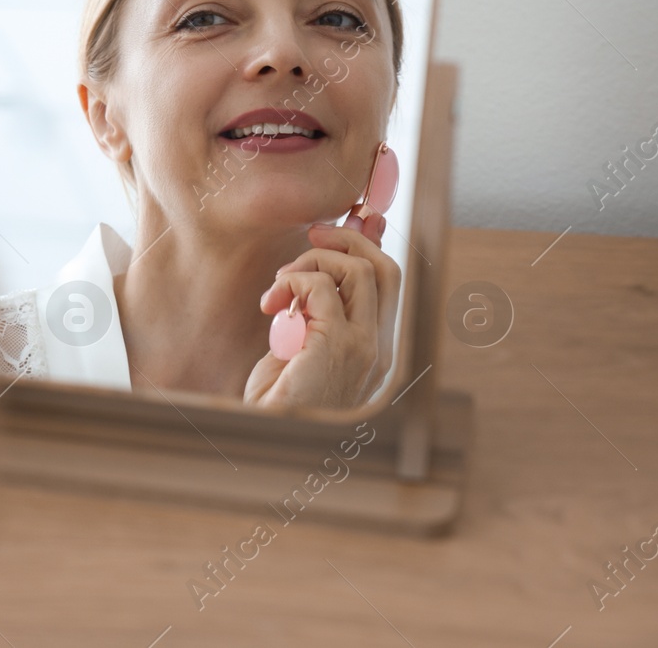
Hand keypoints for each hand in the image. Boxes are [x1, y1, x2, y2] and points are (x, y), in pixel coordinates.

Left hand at [243, 215, 399, 409]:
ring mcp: (363, 348)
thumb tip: (321, 260)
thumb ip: (316, 308)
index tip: (357, 218)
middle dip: (350, 239)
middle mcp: (378, 347)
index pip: (390, 283)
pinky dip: (292, 280)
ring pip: (360, 270)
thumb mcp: (301, 344)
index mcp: (374, 348)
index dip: (375, 243)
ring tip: (280, 287)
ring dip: (313, 260)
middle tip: (313, 235)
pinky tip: (272, 303)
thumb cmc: (279, 398)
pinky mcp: (337, 346)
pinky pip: (320, 286)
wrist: (267, 439)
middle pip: (385, 268)